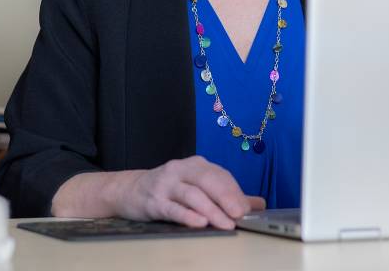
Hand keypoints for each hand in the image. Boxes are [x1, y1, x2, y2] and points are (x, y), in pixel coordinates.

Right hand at [117, 156, 265, 228]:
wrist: (130, 190)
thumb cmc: (169, 189)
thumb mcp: (198, 186)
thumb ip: (227, 195)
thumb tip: (259, 204)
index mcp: (196, 165)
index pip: (220, 175)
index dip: (235, 192)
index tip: (247, 209)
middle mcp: (181, 170)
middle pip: (207, 180)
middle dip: (226, 197)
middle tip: (239, 214)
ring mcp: (166, 184)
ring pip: (192, 195)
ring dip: (211, 210)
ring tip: (225, 224)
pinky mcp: (153, 201)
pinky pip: (172, 208)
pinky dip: (187, 215)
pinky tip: (199, 223)